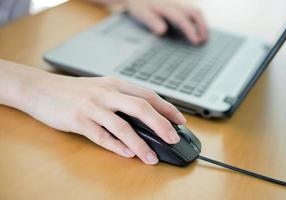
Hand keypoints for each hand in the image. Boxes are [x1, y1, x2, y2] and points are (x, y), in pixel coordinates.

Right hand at [21, 72, 185, 164]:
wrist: (41, 88)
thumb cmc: (75, 90)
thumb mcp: (102, 88)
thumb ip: (123, 99)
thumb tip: (147, 116)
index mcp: (115, 84)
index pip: (148, 95)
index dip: (167, 108)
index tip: (181, 120)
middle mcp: (106, 93)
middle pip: (141, 107)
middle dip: (161, 124)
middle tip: (174, 139)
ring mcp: (92, 106)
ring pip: (122, 126)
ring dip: (140, 143)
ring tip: (152, 157)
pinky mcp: (78, 120)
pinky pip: (101, 135)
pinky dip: (116, 146)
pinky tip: (128, 154)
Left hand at [125, 0, 207, 43]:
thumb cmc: (139, 6)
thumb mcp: (142, 14)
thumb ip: (152, 22)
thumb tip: (162, 31)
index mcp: (167, 7)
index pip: (182, 19)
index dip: (190, 30)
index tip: (196, 41)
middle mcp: (175, 4)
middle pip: (194, 13)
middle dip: (202, 27)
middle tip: (204, 41)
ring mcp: (178, 4)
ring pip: (195, 12)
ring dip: (202, 25)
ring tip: (204, 38)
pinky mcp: (178, 6)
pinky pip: (191, 13)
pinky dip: (197, 22)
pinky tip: (197, 31)